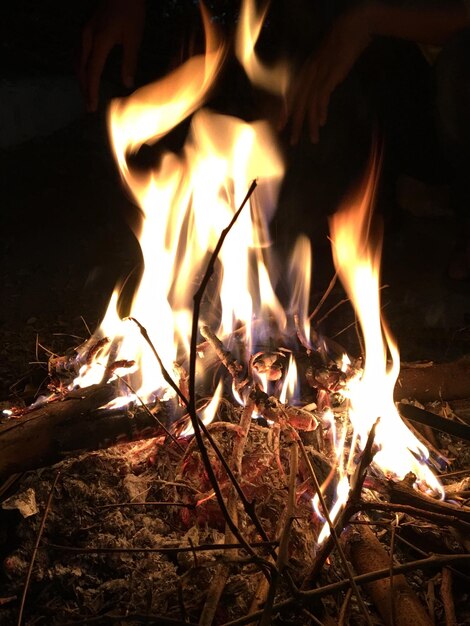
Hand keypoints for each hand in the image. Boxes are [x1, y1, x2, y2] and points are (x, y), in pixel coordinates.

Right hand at [79, 0, 145, 111]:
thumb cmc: (131, 11)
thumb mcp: (134, 37)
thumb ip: (129, 61)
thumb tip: (127, 84)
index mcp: (99, 41)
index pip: (92, 72)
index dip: (91, 91)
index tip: (92, 107)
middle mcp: (87, 37)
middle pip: (80, 69)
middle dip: (84, 88)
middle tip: (88, 106)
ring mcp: (84, 32)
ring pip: (76, 60)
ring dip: (80, 78)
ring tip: (86, 93)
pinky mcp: (85, 29)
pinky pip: (77, 52)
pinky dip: (79, 66)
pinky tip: (84, 73)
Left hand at [287, 6, 372, 142]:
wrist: (351, 30)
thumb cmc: (340, 47)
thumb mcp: (326, 64)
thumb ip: (320, 78)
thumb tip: (320, 93)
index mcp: (305, 72)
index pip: (291, 95)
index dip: (284, 111)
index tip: (280, 126)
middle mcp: (308, 74)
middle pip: (298, 104)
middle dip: (295, 124)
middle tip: (293, 141)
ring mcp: (318, 74)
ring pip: (310, 104)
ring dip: (310, 123)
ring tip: (313, 138)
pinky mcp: (330, 75)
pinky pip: (322, 97)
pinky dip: (321, 110)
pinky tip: (322, 122)